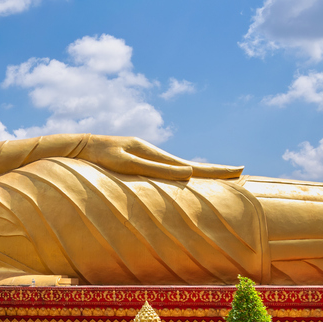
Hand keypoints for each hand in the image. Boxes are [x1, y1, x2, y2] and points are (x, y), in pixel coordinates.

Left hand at [78, 136, 241, 180]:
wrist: (81, 145)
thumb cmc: (102, 156)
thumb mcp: (128, 164)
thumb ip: (157, 169)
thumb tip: (189, 173)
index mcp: (156, 155)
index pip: (193, 166)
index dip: (216, 171)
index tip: (240, 170)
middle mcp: (155, 154)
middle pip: (191, 165)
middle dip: (215, 171)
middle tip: (241, 171)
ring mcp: (147, 156)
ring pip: (180, 166)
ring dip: (201, 172)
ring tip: (220, 175)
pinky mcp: (138, 160)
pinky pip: (166, 168)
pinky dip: (181, 172)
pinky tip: (184, 176)